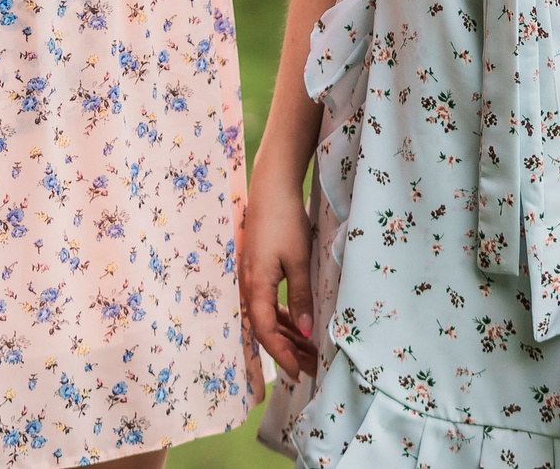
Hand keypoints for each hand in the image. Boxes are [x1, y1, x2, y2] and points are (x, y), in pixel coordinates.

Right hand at [239, 161, 319, 380]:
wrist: (271, 188)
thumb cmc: (284, 221)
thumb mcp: (298, 260)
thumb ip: (301, 296)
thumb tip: (307, 333)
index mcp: (255, 287)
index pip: (266, 333)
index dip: (282, 356)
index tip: (298, 372)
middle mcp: (249, 287)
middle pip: (267, 329)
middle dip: (288, 351)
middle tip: (311, 368)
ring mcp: (252, 279)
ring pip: (268, 317)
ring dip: (288, 335)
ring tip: (309, 352)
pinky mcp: (258, 270)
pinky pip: (269, 303)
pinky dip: (285, 317)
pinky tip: (300, 326)